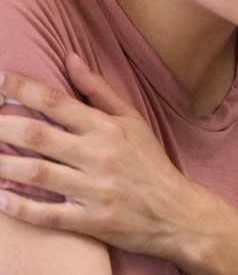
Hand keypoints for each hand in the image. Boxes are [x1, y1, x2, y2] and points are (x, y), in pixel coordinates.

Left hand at [0, 53, 222, 264]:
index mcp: (108, 128)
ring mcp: (94, 190)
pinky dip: (20, 208)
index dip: (23, 89)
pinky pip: (48, 214)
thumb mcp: (132, 121)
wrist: (177, 213)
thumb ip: (98, 91)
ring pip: (37, 173)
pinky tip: (0, 200)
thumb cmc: (150, 163)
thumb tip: (70, 58)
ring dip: (3, 166)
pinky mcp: (91, 221)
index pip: (58, 102)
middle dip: (2, 126)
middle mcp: (99, 156)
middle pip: (39, 136)